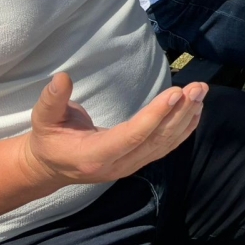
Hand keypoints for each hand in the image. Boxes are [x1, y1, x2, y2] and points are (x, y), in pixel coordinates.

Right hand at [18, 73, 205, 187]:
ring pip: (165, 143)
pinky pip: (166, 147)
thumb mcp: (44, 119)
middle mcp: (117, 165)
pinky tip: (197, 110)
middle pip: (155, 140)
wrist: (53, 166)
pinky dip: (184, 128)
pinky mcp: (138, 161)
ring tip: (201, 91)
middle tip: (197, 87)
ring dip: (187, 116)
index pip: (131, 137)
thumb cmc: (50, 138)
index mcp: (93, 156)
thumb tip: (61, 78)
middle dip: (179, 112)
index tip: (175, 93)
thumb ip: (52, 100)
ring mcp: (130, 166)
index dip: (154, 116)